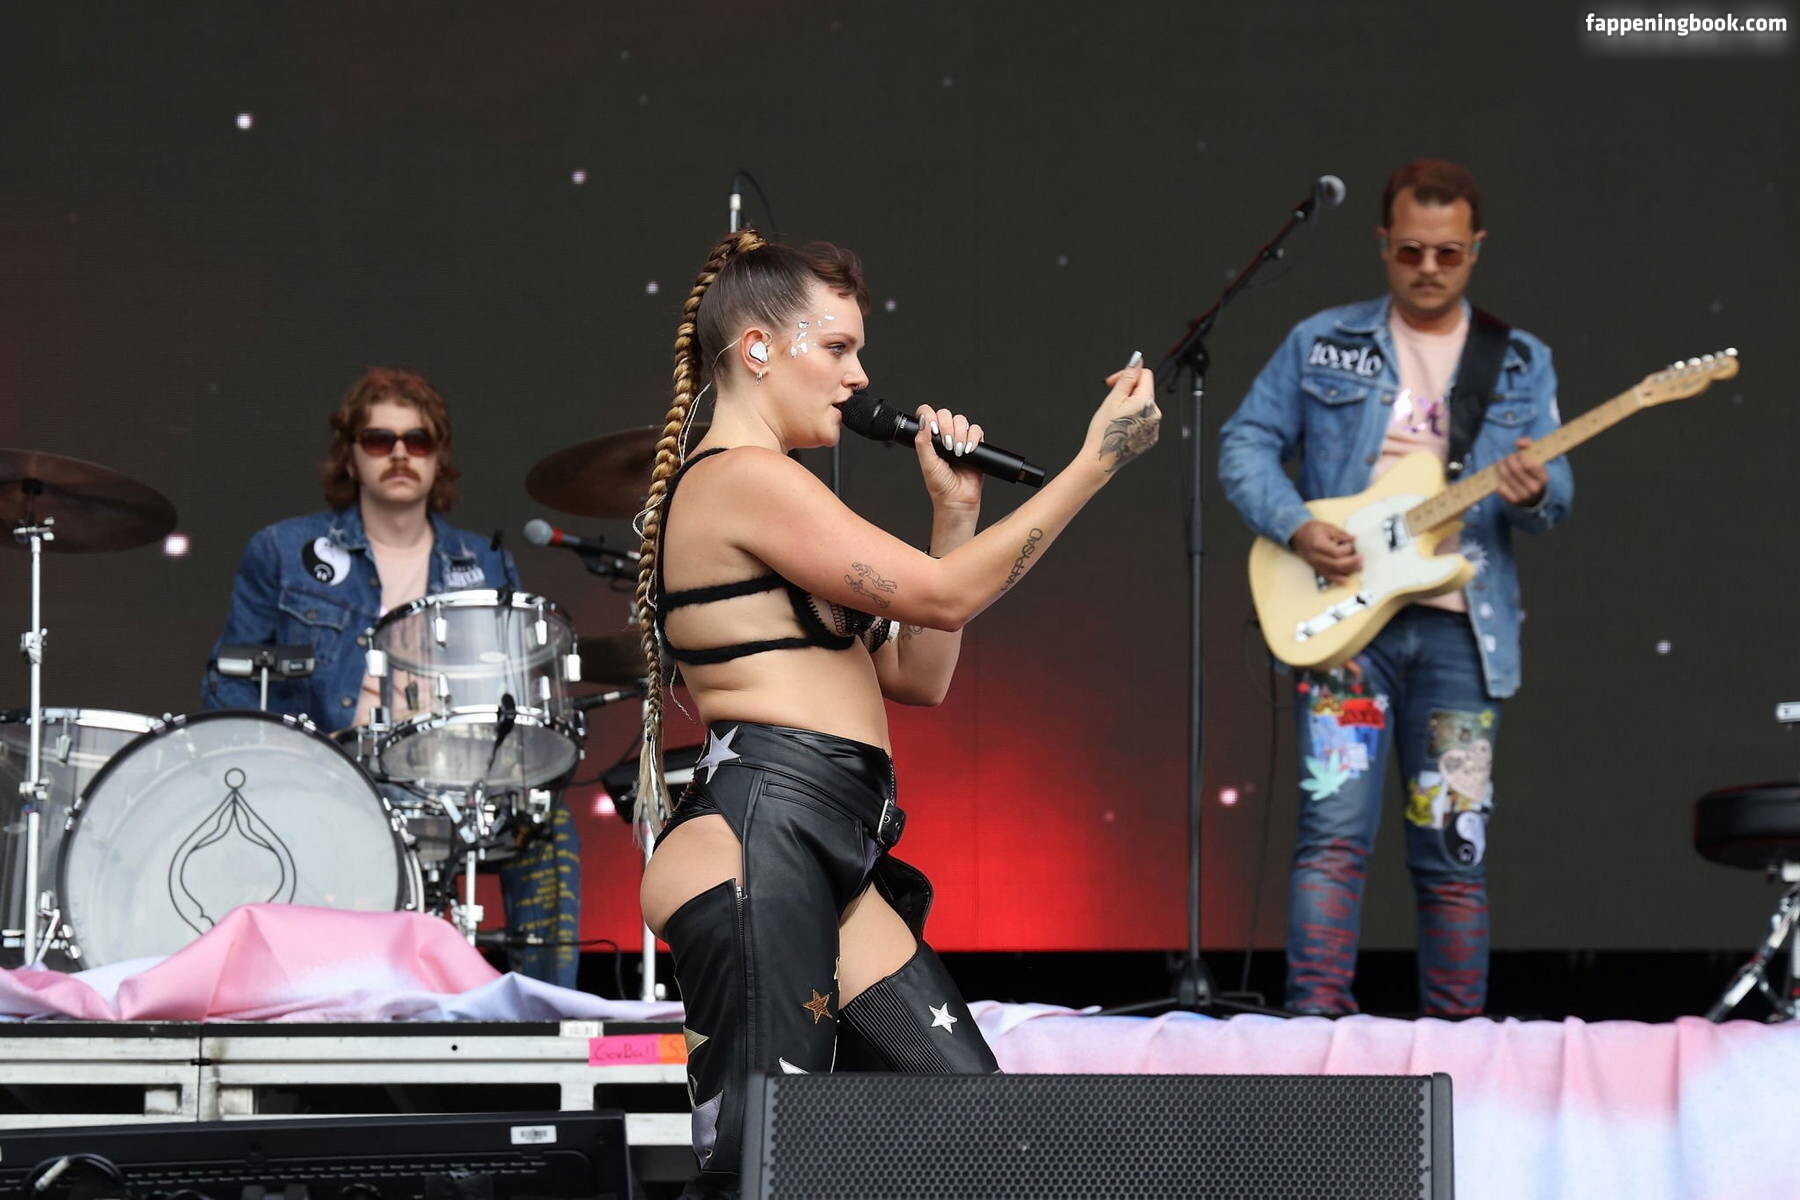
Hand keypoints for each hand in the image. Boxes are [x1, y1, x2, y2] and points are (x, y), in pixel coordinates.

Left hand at [912, 405, 985, 510]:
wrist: (957, 499)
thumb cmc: (940, 486)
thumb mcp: (927, 463)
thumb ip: (923, 442)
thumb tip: (923, 422)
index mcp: (930, 439)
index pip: (927, 415)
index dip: (931, 416)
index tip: (934, 430)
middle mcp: (944, 436)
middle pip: (946, 414)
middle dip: (947, 428)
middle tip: (947, 445)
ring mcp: (960, 439)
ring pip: (961, 420)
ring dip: (960, 434)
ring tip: (957, 452)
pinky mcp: (975, 444)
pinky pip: (976, 430)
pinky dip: (973, 438)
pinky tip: (968, 451)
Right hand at [1085, 353, 1161, 474]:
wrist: (1102, 460)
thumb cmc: (1104, 432)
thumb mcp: (1113, 399)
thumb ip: (1127, 378)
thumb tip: (1136, 361)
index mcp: (1146, 402)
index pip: (1145, 374)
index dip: (1128, 374)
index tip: (1114, 382)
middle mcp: (1155, 414)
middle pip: (1144, 390)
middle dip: (1128, 391)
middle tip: (1111, 401)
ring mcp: (1154, 427)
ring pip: (1143, 406)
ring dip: (1130, 405)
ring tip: (1114, 417)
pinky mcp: (1150, 438)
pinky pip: (1144, 420)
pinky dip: (1133, 419)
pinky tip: (1120, 427)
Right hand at [1289, 520, 1360, 583]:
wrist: (1298, 534)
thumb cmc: (1312, 530)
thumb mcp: (1328, 527)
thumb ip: (1342, 534)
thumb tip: (1354, 540)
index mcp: (1318, 544)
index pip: (1336, 552)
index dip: (1347, 550)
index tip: (1352, 544)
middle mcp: (1316, 557)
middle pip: (1336, 564)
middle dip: (1351, 563)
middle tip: (1361, 559)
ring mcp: (1315, 564)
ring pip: (1333, 572)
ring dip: (1348, 571)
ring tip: (1358, 567)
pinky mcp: (1316, 568)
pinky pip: (1327, 576)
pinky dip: (1337, 579)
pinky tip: (1345, 580)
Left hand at [1496, 437, 1547, 506]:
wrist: (1533, 497)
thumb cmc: (1533, 474)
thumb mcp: (1536, 460)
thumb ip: (1529, 446)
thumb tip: (1518, 442)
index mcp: (1543, 478)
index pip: (1530, 465)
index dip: (1521, 456)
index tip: (1517, 453)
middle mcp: (1534, 488)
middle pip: (1516, 470)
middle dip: (1508, 460)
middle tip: (1505, 456)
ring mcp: (1524, 496)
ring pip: (1507, 477)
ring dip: (1500, 467)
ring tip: (1500, 462)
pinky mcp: (1513, 501)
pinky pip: (1501, 487)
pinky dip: (1498, 478)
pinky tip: (1499, 474)